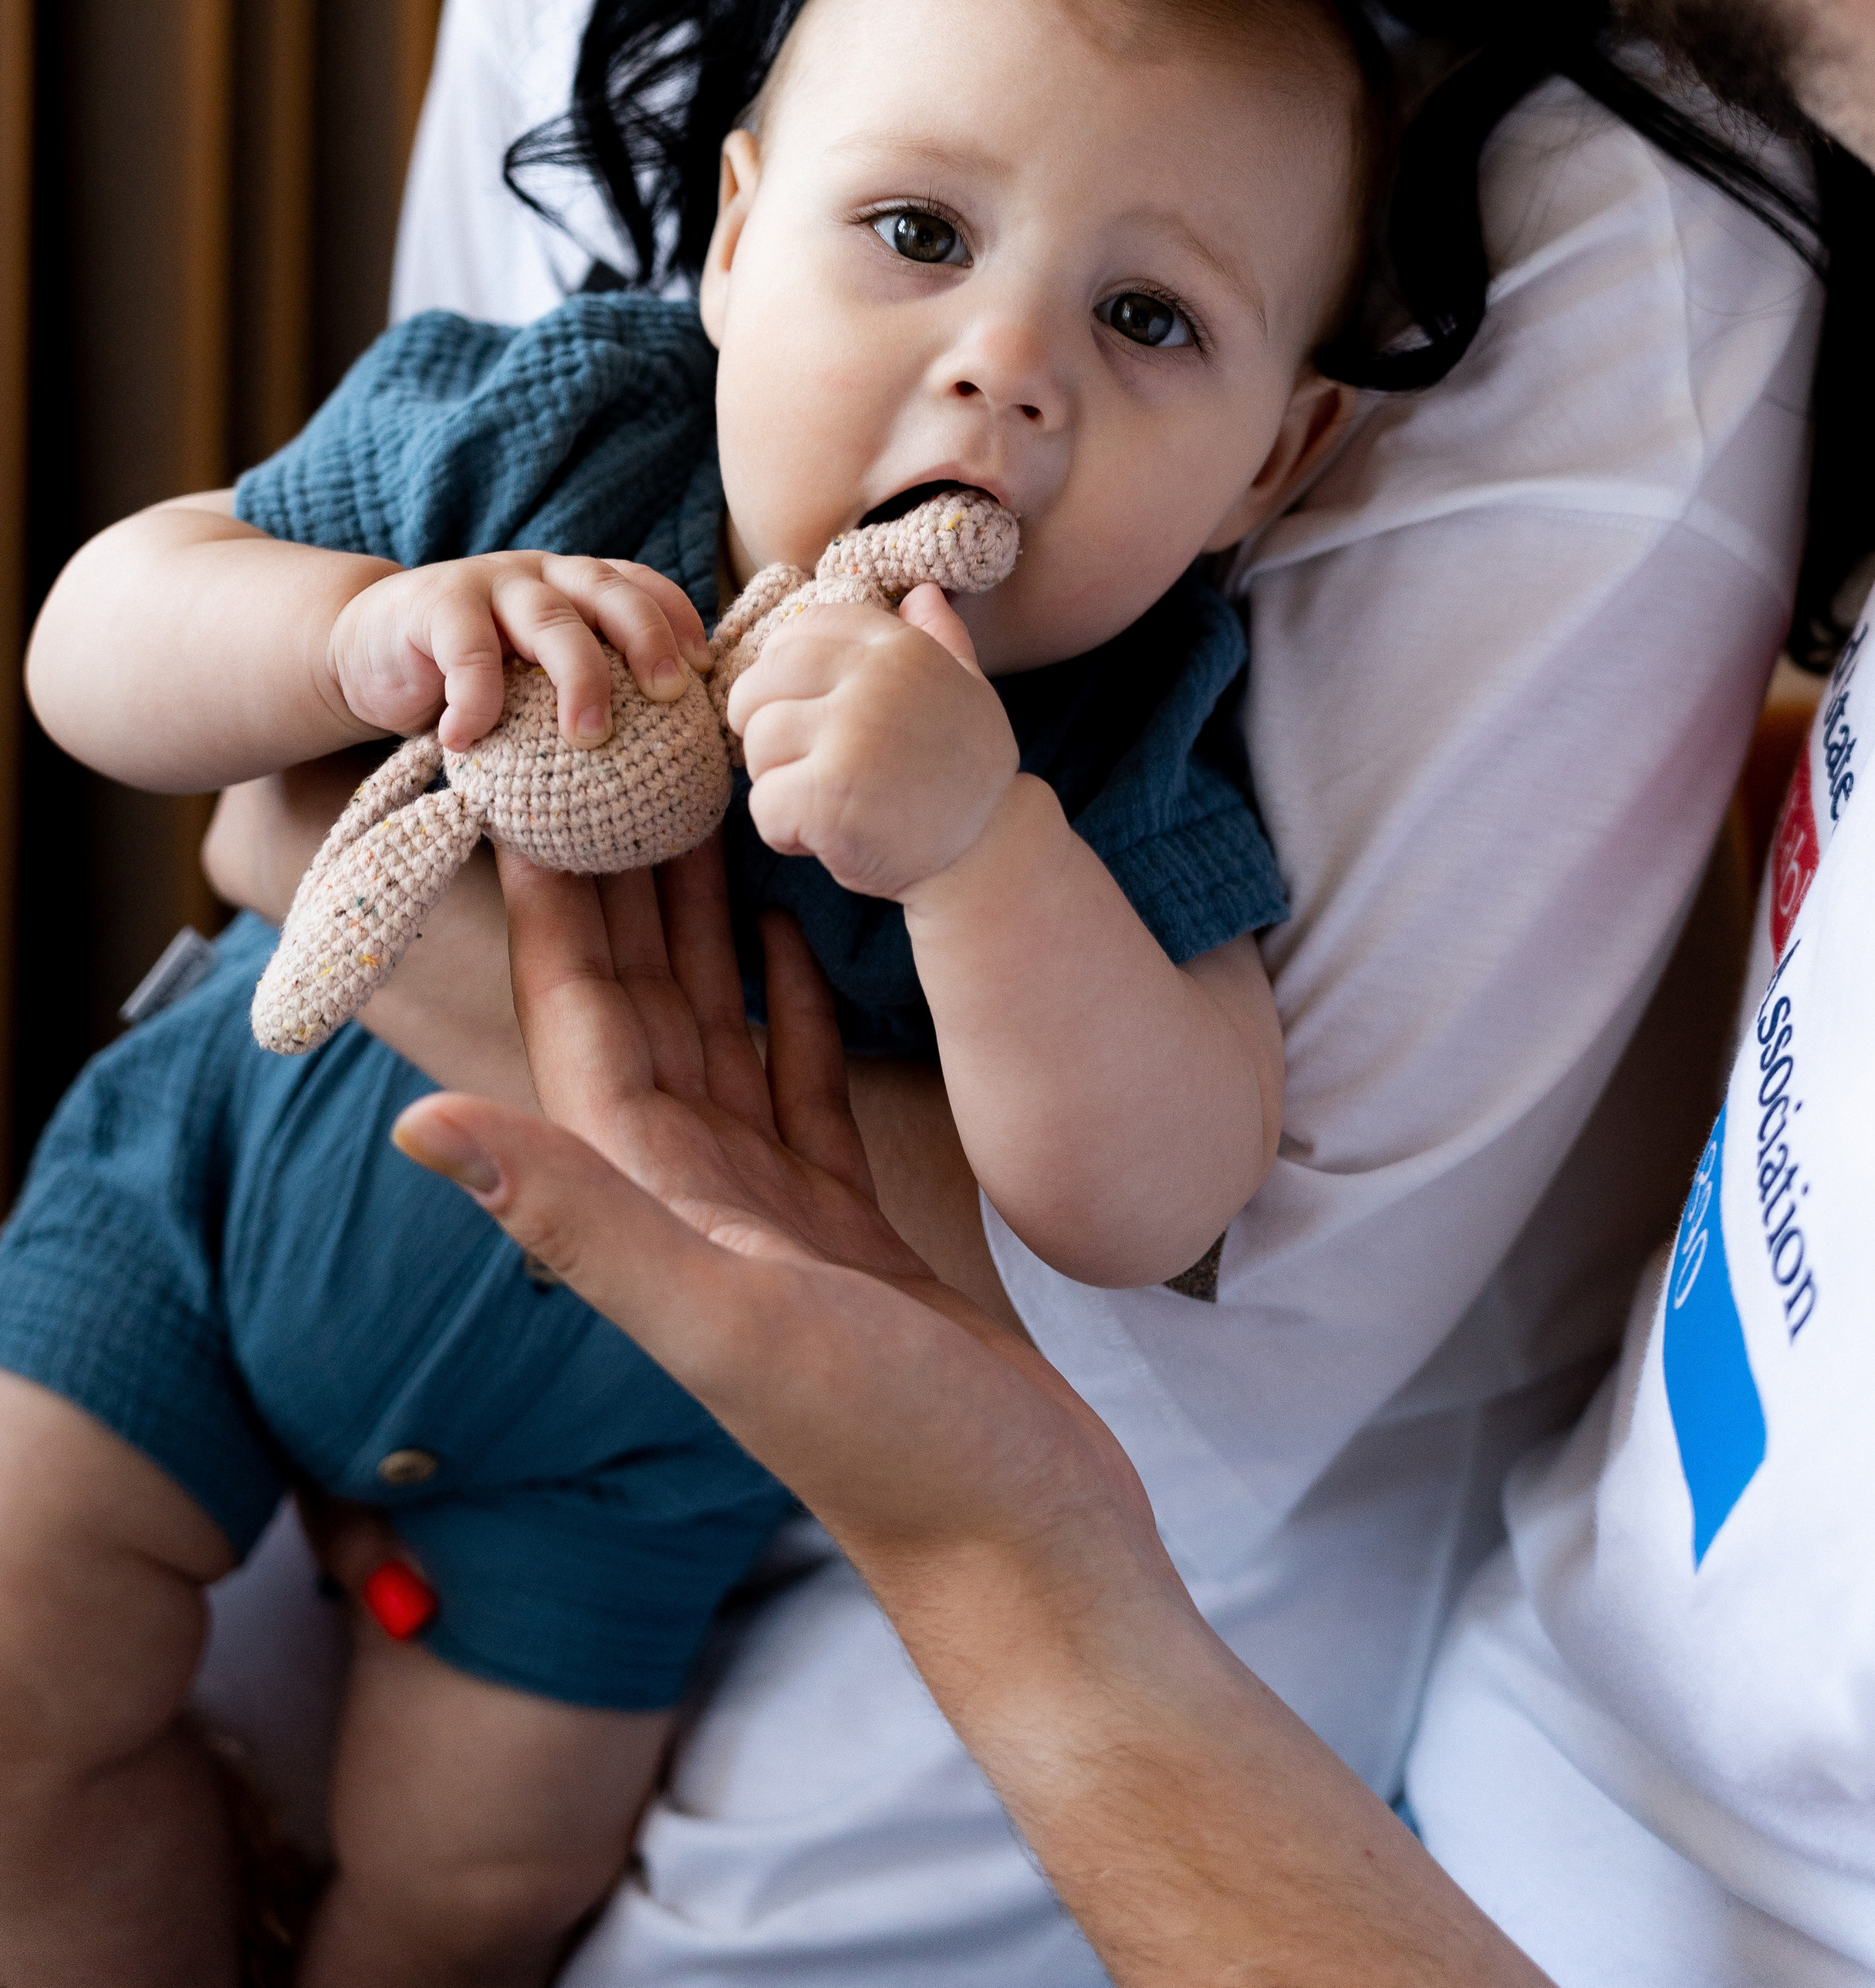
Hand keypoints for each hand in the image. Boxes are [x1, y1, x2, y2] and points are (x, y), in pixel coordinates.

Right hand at [327, 553, 709, 751]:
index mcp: (575, 585)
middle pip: (608, 591)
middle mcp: (541, 574)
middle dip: (647, 639)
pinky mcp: (433, 605)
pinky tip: (468, 742)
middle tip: (669, 695)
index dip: (677, 620)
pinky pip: (466, 651)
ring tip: (589, 737)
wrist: (367, 650)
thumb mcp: (532, 677)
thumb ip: (581, 692)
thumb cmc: (468, 677)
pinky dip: (476, 700)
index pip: (640, 585)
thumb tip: (662, 758)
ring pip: (551, 618)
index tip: (704, 672)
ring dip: (578, 677)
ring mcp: (488, 584)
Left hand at [390, 838, 1159, 1593]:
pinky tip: (794, 926)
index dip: (549, 909)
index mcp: (652, 1206)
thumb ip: (577, 1221)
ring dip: (701, 925)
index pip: (578, 1023)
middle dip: (623, 888)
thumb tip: (415, 1123)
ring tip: (701, 808)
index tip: (533, 790)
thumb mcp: (727, 1320)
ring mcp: (777, 1212)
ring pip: (722, 1032)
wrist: (1028, 1548)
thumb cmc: (888, 1447)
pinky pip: (804, 1079)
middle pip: (643, 1010)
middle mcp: (696, 1201)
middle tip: (626, 760)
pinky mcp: (854, 1221)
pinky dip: (793, 998)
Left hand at [724, 585, 1018, 898]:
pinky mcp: (830, 796)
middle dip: (763, 725)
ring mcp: (852, 736)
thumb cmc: (967, 775)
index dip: (784, 668)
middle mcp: (876, 681)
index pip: (803, 628)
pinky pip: (764, 805)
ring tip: (822, 803)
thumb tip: (923, 593)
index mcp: (900, 648)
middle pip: (763, 682)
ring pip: (759, 744)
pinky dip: (782, 832)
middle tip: (797, 764)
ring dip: (777, 782)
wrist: (988, 855)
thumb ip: (940, 639)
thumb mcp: (966, 692)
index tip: (802, 707)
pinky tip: (823, 840)